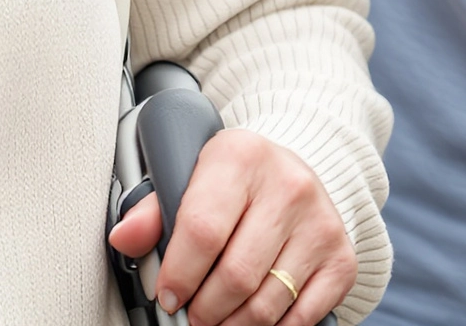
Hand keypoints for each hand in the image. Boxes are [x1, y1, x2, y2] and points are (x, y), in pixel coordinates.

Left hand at [106, 131, 352, 324]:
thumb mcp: (190, 175)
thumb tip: (123, 240)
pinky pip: (303, 316)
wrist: (294, 171)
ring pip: (268, 302)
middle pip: (237, 274)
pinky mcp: (342, 259)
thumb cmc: (233, 180)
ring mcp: (321, 224)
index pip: (203, 228)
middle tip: (192, 315)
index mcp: (240, 156)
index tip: (168, 296)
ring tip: (216, 321)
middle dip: (205, 308)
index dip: (179, 273)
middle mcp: (288, 186)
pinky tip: (250, 320)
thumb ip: (152, 210)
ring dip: (234, 325)